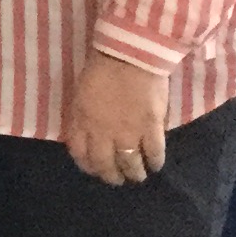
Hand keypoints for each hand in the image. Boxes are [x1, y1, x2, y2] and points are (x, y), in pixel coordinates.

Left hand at [65, 51, 172, 184]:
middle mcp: (103, 134)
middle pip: (105, 164)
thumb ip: (81, 116)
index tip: (94, 168)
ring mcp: (128, 134)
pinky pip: (154, 153)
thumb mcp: (80, 93)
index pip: (80, 154)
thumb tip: (85, 131)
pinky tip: (155, 165)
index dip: (87, 165)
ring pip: (130, 163)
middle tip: (117, 180)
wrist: (129, 56)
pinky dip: (155, 162)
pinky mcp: (151, 129)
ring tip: (137, 177)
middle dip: (111, 176)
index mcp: (82, 122)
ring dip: (134, 173)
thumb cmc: (101, 67)